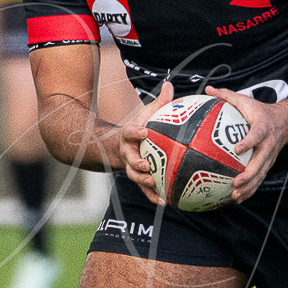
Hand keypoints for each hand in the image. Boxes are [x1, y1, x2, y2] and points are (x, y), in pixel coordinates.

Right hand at [116, 81, 175, 205]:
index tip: (144, 132)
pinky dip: (155, 197)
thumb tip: (169, 84)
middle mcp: (127, 153)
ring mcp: (131, 168)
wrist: (118, 147)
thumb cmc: (139, 128)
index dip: (136, 132)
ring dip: (144, 183)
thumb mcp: (146, 114)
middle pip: (130, 160)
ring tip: (155, 186)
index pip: (130, 133)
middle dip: (137, 164)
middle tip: (147, 166)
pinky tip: (168, 203)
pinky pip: (146, 190)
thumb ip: (158, 102)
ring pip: (135, 177)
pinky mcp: (138, 179)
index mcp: (129, 136)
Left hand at [206, 86, 287, 203]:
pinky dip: (249, 190)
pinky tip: (236, 199)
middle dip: (249, 174)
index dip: (249, 142)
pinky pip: (259, 180)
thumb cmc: (259, 111)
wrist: (284, 123)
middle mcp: (268, 145)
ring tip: (234, 196)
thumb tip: (208, 88)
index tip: (238, 148)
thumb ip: (227, 96)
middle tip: (235, 182)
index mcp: (263, 128)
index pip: (257, 135)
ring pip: (260, 175)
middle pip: (260, 162)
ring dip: (249, 187)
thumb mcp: (245, 101)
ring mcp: (269, 157)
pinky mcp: (267, 165)